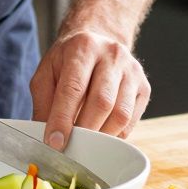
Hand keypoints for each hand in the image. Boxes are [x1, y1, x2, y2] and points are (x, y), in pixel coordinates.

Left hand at [30, 28, 149, 145]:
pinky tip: (100, 134)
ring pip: (121, 114)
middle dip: (84, 130)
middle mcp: (112, 55)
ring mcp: (132, 71)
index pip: (73, 88)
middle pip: (102, 102)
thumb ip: (43, 102)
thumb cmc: (68, 61)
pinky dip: (115, 134)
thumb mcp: (47, 73)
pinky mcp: (144, 87)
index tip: (55, 142)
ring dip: (101, 135)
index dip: (63, 118)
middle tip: (70, 146)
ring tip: (85, 143)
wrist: (98, 41)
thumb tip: (48, 137)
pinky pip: (131, 120)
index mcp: (84, 48)